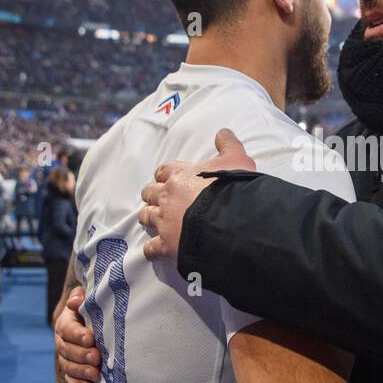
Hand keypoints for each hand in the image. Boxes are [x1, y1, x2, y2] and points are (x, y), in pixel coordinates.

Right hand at [54, 286, 100, 382]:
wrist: (92, 322)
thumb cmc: (92, 308)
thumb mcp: (87, 299)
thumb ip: (80, 298)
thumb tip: (74, 301)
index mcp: (65, 323)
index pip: (67, 329)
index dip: (77, 334)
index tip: (90, 338)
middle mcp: (62, 341)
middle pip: (67, 350)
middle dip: (81, 355)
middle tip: (96, 357)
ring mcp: (66, 357)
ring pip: (68, 366)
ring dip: (81, 371)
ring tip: (95, 374)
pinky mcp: (71, 370)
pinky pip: (70, 379)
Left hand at [138, 128, 253, 261]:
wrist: (228, 220)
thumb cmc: (231, 188)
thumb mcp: (236, 159)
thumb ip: (228, 145)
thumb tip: (223, 132)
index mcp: (179, 174)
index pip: (163, 170)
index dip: (165, 174)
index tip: (167, 177)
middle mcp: (166, 195)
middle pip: (149, 192)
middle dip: (152, 194)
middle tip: (158, 198)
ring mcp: (164, 221)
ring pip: (146, 216)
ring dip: (148, 216)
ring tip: (152, 219)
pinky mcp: (166, 244)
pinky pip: (151, 248)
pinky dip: (151, 249)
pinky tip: (154, 250)